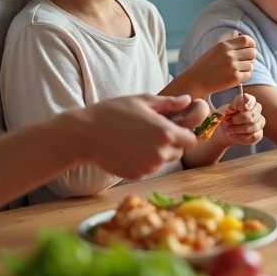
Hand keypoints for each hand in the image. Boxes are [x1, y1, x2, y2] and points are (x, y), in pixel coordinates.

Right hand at [75, 94, 199, 179]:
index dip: (184, 134)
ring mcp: (149, 166)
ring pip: (164, 162)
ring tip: (138, 140)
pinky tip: (129, 151)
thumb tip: (187, 100)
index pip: (191, 140)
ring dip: (158, 154)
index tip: (173, 128)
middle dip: (171, 144)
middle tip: (152, 134)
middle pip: (179, 152)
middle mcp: (160, 152)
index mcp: (165, 132)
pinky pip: (149, 170)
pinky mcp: (137, 175)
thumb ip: (168, 102)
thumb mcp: (141, 100)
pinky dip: (144, 162)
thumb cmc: (112, 112)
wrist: (85, 134)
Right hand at [183, 32, 256, 94]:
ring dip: (247, 67)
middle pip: (252, 52)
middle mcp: (229, 55)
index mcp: (224, 45)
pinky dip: (244, 76)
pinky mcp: (235, 78)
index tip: (251, 48)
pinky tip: (236, 76)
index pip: (246, 40)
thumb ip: (230, 46)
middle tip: (245, 60)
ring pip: (251, 65)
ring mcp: (233, 67)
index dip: (252, 44)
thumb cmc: (205, 65)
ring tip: (238, 69)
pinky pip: (248, 75)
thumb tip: (248, 44)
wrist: (195, 81)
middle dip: (251, 56)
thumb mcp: (215, 49)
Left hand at [214, 92, 264, 146]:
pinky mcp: (259, 134)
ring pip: (253, 127)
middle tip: (229, 121)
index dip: (249, 103)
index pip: (252, 100)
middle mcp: (257, 111)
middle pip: (252, 116)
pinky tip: (233, 136)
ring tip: (229, 129)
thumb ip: (232, 106)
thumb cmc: (227, 116)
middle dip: (238, 120)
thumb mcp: (225, 109)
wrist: (225, 129)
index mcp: (249, 101)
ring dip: (238, 129)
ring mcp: (260, 123)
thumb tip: (235, 105)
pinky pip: (253, 137)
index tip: (243, 107)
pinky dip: (241, 138)